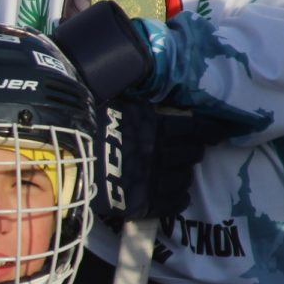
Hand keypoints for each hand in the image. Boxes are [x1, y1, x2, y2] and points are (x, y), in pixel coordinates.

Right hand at [51, 2, 204, 225]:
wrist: (61, 158)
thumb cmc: (86, 123)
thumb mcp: (115, 101)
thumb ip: (137, 97)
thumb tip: (146, 79)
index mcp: (159, 128)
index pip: (199, 129)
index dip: (212, 130)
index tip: (222, 129)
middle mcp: (163, 155)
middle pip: (193, 155)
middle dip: (191, 150)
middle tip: (185, 147)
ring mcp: (153, 181)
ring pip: (185, 179)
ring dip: (182, 172)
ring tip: (173, 170)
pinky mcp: (142, 203)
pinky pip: (174, 202)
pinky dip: (176, 196)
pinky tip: (169, 192)